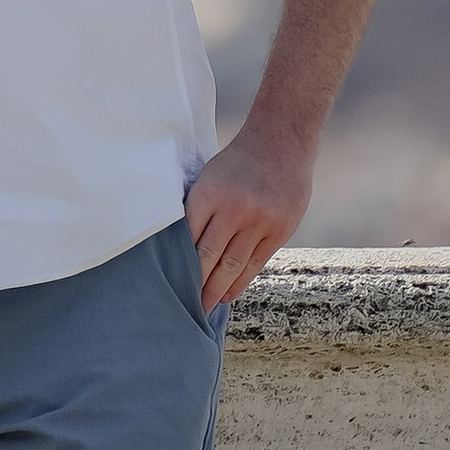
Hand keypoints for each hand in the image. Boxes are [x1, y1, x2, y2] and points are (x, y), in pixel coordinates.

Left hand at [186, 121, 315, 312]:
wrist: (281, 142)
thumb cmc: (237, 162)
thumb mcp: (209, 177)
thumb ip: (198, 209)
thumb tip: (180, 247)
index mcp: (208, 193)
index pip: (187, 238)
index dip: (178, 264)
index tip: (168, 283)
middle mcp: (234, 209)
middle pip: (208, 257)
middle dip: (195, 285)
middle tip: (185, 307)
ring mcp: (259, 221)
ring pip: (233, 265)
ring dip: (218, 290)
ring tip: (206, 307)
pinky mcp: (279, 230)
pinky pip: (256, 263)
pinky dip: (241, 281)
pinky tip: (229, 293)